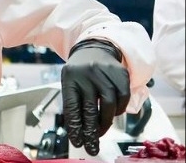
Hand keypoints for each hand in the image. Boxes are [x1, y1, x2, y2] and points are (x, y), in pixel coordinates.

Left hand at [61, 40, 129, 155]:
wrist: (95, 48)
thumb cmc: (80, 70)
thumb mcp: (70, 82)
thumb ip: (73, 103)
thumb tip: (76, 130)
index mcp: (70, 77)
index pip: (72, 106)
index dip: (75, 126)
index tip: (78, 141)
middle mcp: (87, 74)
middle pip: (91, 108)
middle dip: (92, 130)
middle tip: (92, 144)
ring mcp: (104, 72)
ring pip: (109, 104)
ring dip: (106, 121)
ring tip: (102, 128)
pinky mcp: (120, 73)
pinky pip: (123, 97)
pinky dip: (119, 108)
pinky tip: (113, 110)